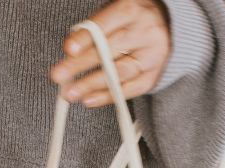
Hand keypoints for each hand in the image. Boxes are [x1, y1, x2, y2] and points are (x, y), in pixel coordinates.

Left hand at [49, 0, 169, 107]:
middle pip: (108, 52)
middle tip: (59, 76)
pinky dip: (107, 96)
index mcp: (131, 11)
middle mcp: (144, 32)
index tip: (69, 50)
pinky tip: (89, 100)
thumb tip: (71, 52)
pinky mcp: (153, 75)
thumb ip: (94, 29)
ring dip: (91, 85)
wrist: (166, 25)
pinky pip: (129, 90)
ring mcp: (152, 56)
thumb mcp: (114, 13)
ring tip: (70, 93)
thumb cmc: (130, 19)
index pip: (103, 26)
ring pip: (118, 73)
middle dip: (80, 66)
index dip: (85, 39)